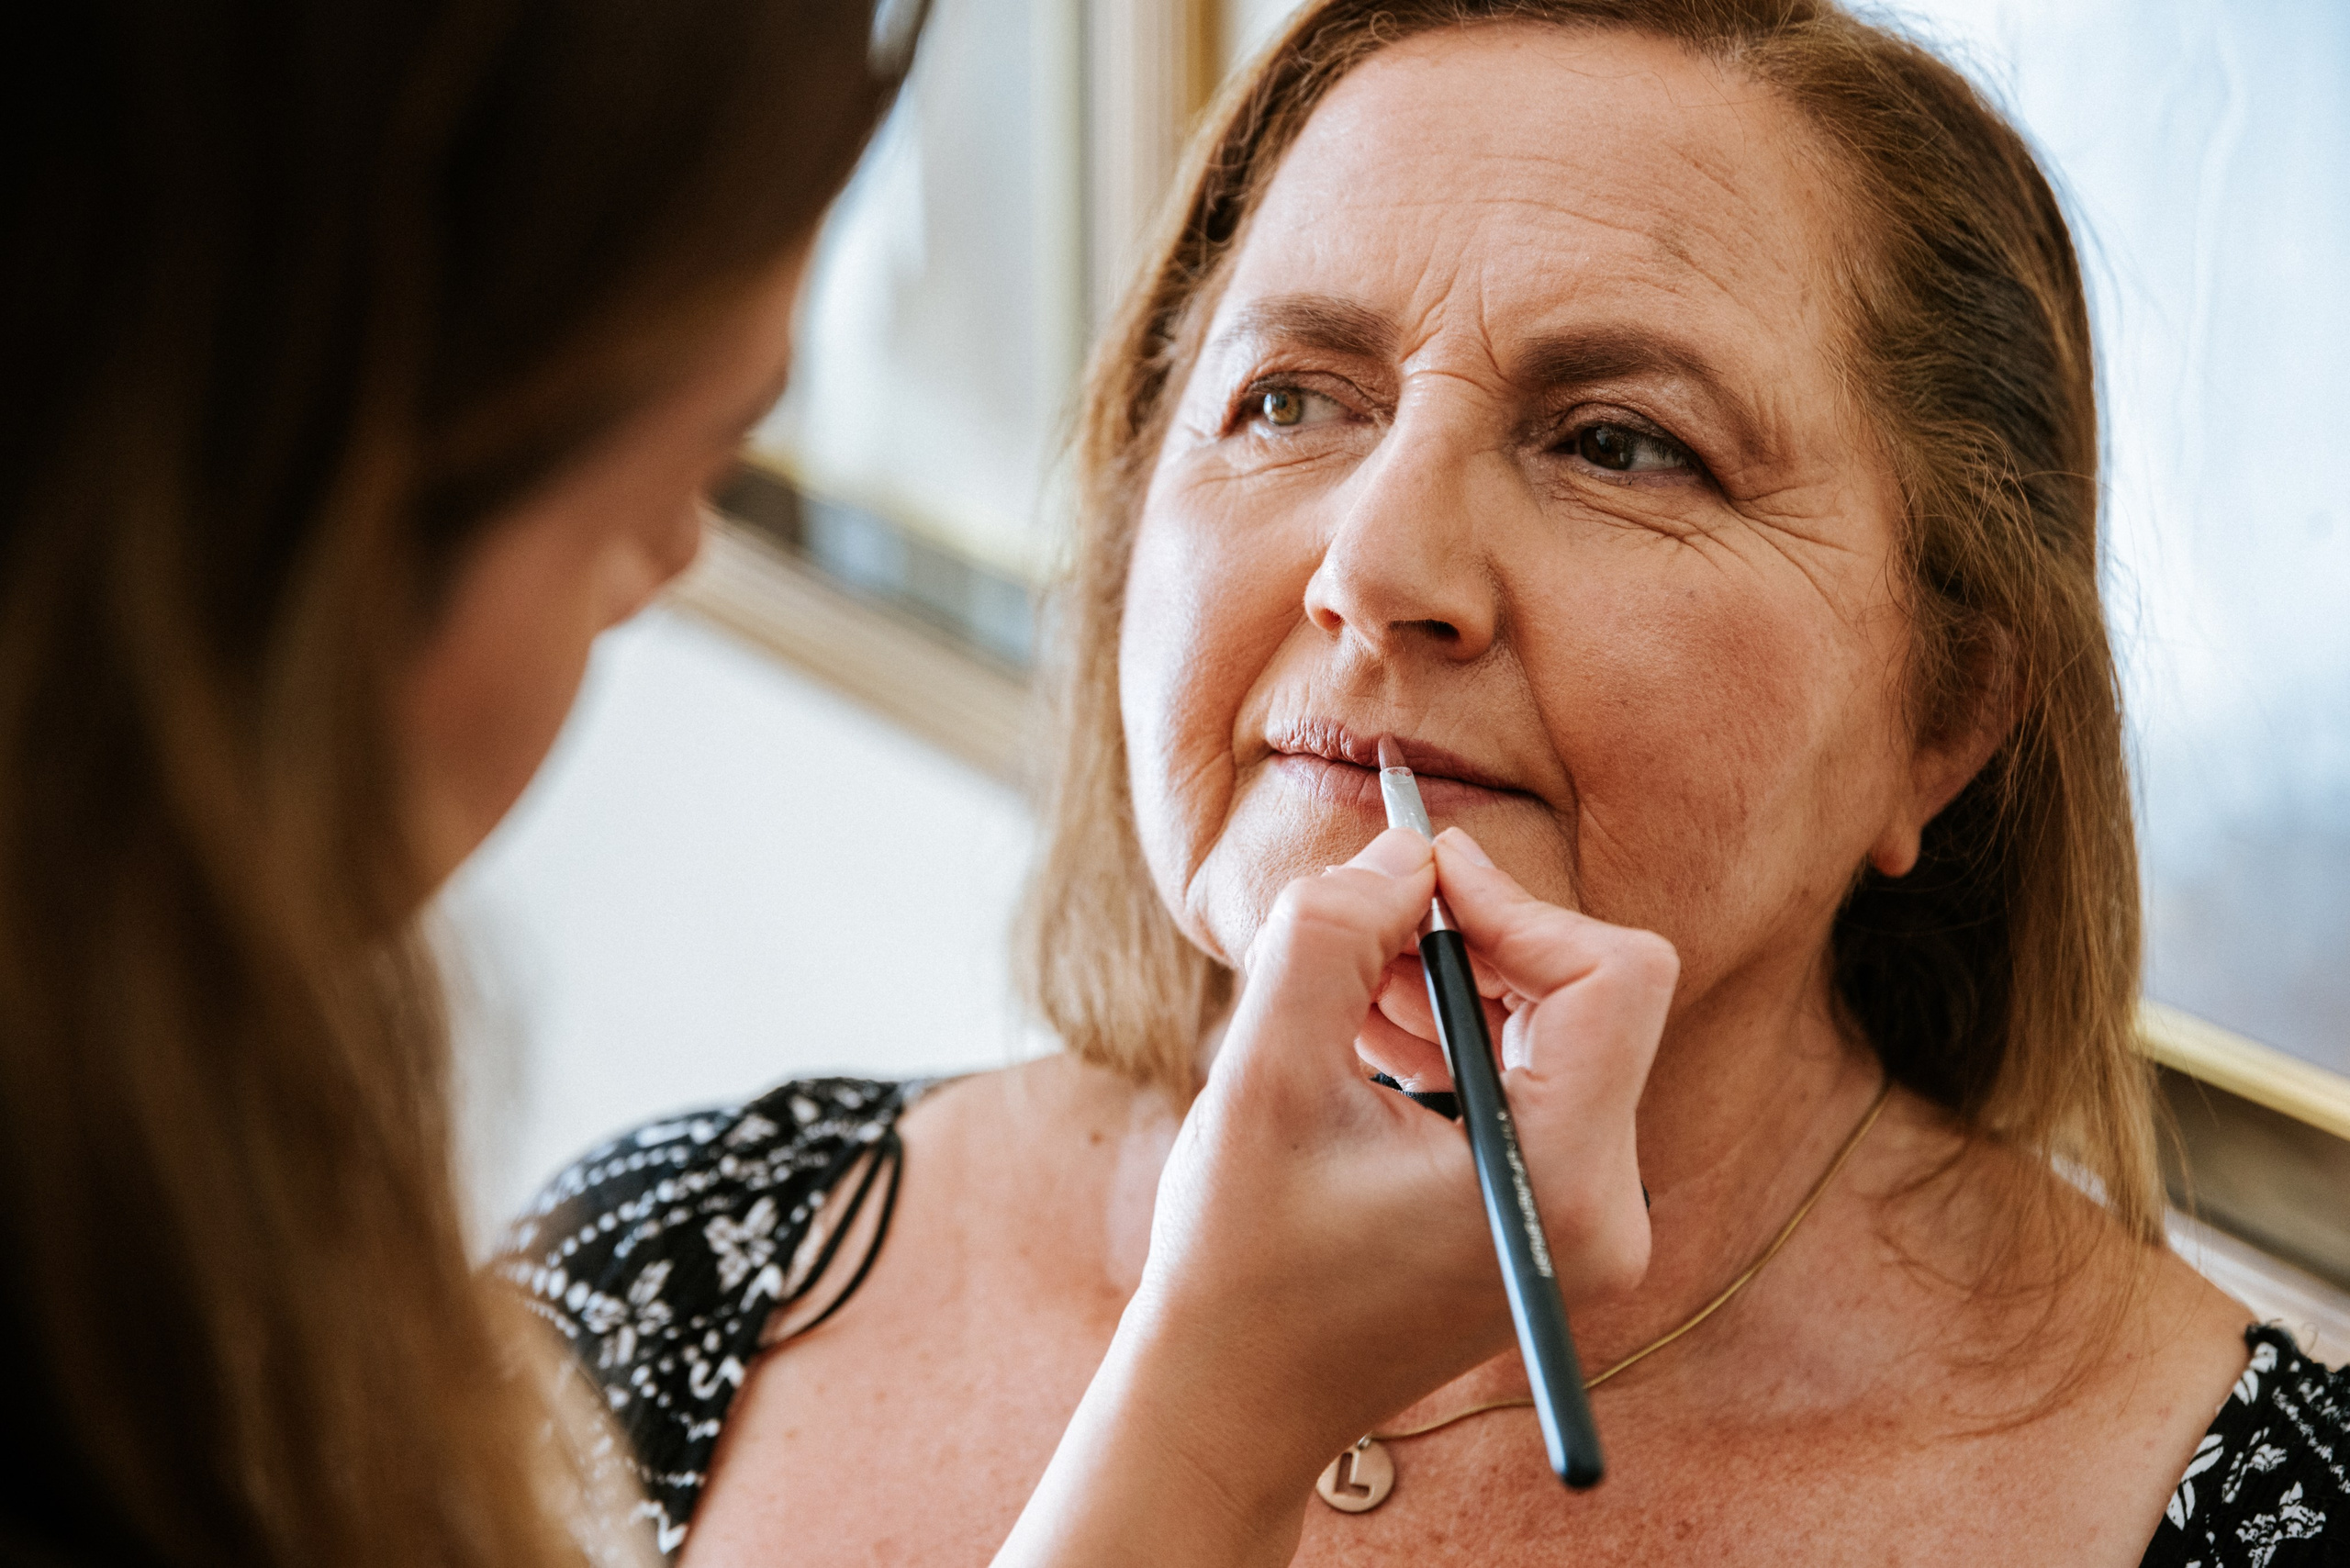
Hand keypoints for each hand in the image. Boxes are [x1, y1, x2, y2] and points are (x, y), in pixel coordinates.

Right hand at [994, 826, 1675, 1567]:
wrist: (1237, 1398)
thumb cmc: (1242, 1260)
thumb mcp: (1263, 1077)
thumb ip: (1331, 938)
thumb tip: (1407, 852)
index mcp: (1559, 1181)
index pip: (1611, 977)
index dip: (1514, 904)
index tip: (1413, 881)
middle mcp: (1604, 1205)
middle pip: (1592, 993)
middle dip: (1477, 939)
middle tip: (1366, 923)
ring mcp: (1587, 1216)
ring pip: (1563, 1026)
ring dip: (1462, 981)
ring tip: (1351, 986)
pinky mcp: (1553, 1213)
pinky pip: (1537, 1076)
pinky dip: (1462, 1031)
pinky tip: (1371, 1034)